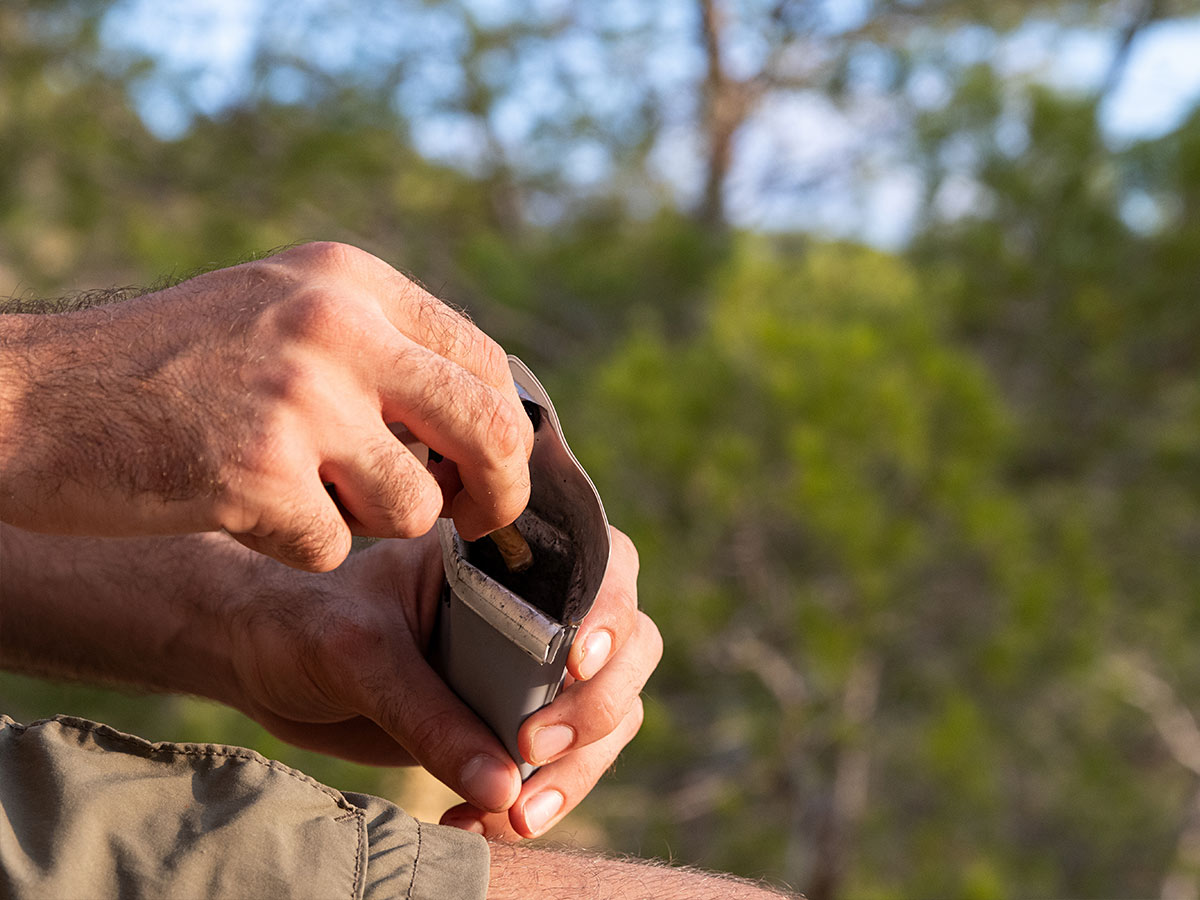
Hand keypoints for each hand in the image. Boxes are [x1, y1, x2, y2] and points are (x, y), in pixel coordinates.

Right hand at [0, 242, 531, 569]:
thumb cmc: (166, 366)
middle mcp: (338, 326)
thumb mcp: (283, 310)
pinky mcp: (257, 473)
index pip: (485, 361)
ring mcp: (300, 398)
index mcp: (351, 281)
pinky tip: (241, 509)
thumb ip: (379, 349)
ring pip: (414, 505)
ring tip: (301, 494)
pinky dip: (297, 546)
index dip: (505, 431)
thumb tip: (485, 423)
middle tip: (477, 523)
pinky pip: (332, 546)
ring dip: (370, 523)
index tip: (491, 472)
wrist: (37, 396)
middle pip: (488, 429)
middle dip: (498, 494)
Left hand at [223, 526, 660, 837]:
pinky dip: (542, 800)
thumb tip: (503, 787)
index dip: (607, 610)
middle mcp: (536, 600)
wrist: (264, 661)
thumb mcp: (358, 655)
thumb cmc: (305, 623)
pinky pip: (568, 763)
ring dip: (576, 769)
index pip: (598, 562)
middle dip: (596, 703)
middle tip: (532, 747)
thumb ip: (426, 711)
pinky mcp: (516, 717)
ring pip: (612, 711)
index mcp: (505, 549)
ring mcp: (533, 662)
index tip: (573, 663)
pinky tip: (480, 825)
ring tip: (513, 818)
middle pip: (628, 642)